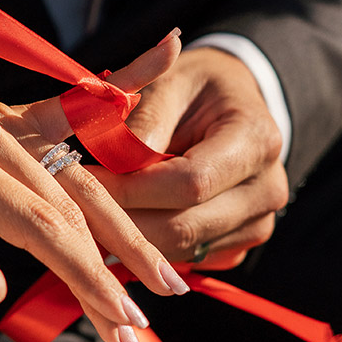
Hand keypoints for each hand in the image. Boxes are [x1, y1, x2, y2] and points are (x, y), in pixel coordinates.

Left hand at [0, 34, 187, 341]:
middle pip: (70, 206)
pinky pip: (78, 115)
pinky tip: (168, 55)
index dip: (83, 275)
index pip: (36, 225)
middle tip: (143, 321)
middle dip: (111, 269)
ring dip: (125, 235)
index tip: (119, 319)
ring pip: (84, 181)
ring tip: (163, 282)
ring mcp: (4, 119)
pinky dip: (124, 101)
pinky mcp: (18, 118)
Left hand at [93, 48, 289, 269]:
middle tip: (73, 211)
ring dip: (129, 240)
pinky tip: (116, 231)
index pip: (190, 182)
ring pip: (181, 250)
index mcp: (256, 140)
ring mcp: (257, 224)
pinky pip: (185, 258)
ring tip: (86, 221)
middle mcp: (268, 189)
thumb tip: (109, 169)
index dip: (132, 188)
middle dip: (122, 222)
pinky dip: (148, 248)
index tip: (85, 181)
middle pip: (185, 226)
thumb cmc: (193, 88)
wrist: (231, 104)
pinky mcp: (239, 246)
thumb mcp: (168, 84)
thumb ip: (142, 123)